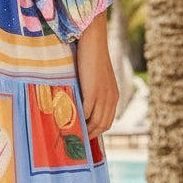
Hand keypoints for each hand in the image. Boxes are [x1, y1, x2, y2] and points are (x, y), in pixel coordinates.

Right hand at [75, 11, 118, 139]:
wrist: (93, 42)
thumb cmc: (91, 57)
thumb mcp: (96, 78)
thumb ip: (93, 91)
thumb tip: (81, 104)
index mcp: (113, 96)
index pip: (107, 121)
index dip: (96, 131)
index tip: (85, 136)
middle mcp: (111, 99)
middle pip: (102, 125)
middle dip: (90, 135)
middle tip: (76, 140)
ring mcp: (103, 96)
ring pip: (95, 122)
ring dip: (84, 130)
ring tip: (71, 134)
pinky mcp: (93, 92)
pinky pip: (86, 113)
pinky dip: (78, 120)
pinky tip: (69, 122)